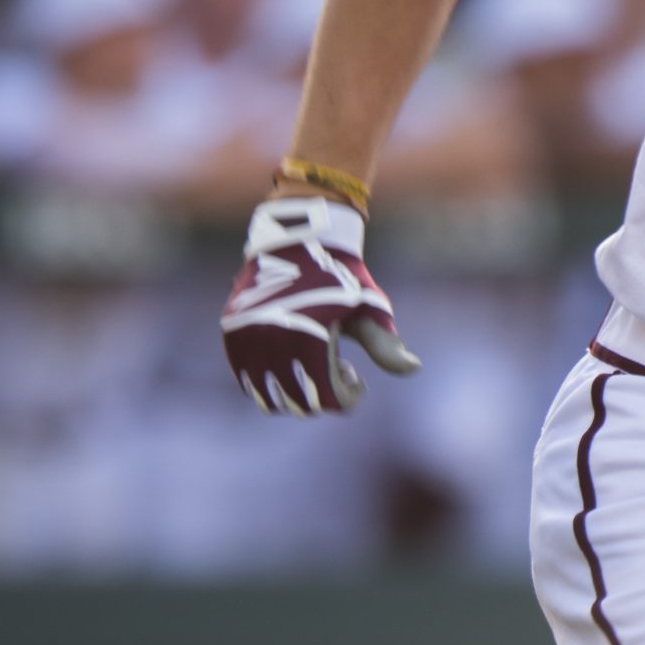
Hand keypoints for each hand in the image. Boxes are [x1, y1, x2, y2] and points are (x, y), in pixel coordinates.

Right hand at [221, 196, 420, 416]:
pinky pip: (248, 382)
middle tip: (340, 369)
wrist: (295, 239)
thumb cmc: (341, 276)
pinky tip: (292, 362)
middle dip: (324, 394)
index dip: (347, 397)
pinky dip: (270, 384)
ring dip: (296, 394)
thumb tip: (413, 369)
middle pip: (300, 404)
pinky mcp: (232, 337)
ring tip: (314, 367)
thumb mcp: (367, 308)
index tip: (357, 378)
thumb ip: (386, 344)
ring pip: (270, 399)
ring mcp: (247, 343)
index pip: (327, 400)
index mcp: (309, 342)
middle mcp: (273, 346)